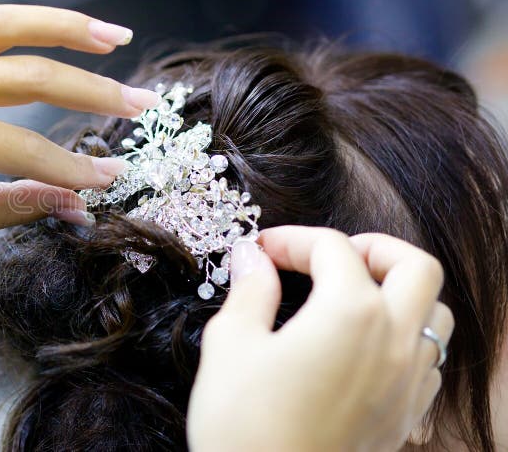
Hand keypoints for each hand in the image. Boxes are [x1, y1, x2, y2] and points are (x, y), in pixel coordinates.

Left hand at [0, 0, 159, 319]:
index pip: (26, 149)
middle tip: (143, 103)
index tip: (114, 179)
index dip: (75, 170)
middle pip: (32, 78)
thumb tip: (77, 209)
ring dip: (67, 26)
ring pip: (7, 23)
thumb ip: (12, 207)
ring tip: (116, 37)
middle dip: (95, 94)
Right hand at [187, 226, 453, 451]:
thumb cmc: (244, 425)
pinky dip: (404, 338)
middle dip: (371, 247)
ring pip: (433, 313)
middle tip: (327, 256)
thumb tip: (252, 258)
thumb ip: (250, 290)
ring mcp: (407, 382)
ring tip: (351, 297)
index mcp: (350, 313)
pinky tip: (363, 347)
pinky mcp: (405, 416)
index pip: (332, 248)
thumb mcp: (231, 344)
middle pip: (414, 266)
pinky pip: (428, 360)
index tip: (261, 251)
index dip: (291, 240)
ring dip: (398, 292)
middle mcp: (393, 341)